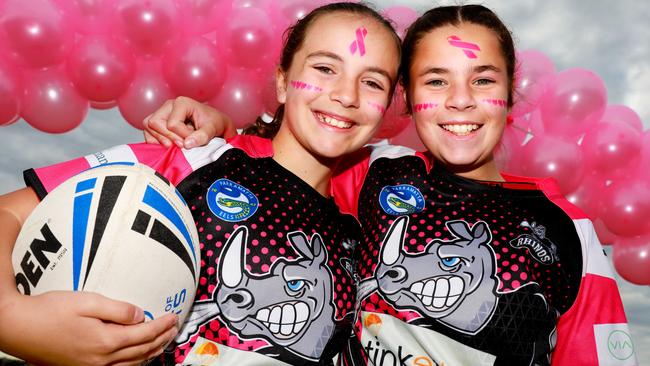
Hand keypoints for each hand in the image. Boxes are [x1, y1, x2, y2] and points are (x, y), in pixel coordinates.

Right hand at [0, 291, 177, 365]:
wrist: (20, 328)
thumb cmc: (49, 311)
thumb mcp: (87, 301)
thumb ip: (118, 309)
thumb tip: (140, 314)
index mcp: (105, 341)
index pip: (144, 334)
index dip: (162, 325)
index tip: (173, 316)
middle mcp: (102, 360)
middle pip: (142, 351)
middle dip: (161, 339)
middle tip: (174, 328)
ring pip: (132, 363)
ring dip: (151, 351)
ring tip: (163, 340)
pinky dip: (135, 361)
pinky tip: (138, 355)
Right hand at [143, 96, 236, 148]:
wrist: (214, 124)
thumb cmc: (213, 123)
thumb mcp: (213, 129)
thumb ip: (202, 136)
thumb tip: (187, 144)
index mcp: (181, 103)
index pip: (172, 124)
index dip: (182, 136)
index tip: (193, 139)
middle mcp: (168, 105)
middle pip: (154, 123)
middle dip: (168, 138)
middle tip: (183, 145)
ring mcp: (161, 113)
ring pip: (148, 127)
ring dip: (161, 139)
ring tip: (176, 144)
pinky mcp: (158, 123)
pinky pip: (148, 133)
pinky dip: (156, 142)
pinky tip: (170, 145)